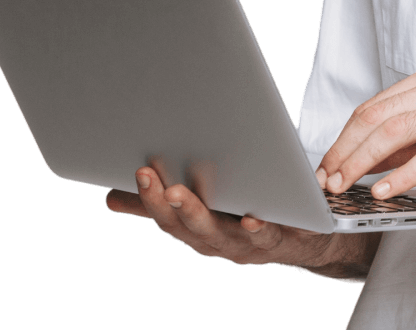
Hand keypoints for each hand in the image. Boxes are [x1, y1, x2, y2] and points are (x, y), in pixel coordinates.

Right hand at [105, 165, 336, 267]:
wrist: (304, 237)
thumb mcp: (201, 208)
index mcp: (198, 232)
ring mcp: (247, 246)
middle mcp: (218, 243)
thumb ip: (160, 205)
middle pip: (186, 226)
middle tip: (150, 175)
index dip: (149, 197)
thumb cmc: (245, 214)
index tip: (139, 168)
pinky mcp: (280, 241)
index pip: (167, 217)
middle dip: (165, 202)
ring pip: (219, 234)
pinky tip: (251, 217)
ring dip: (198, 214)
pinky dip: (258, 229)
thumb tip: (110, 196)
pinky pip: (267, 238)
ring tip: (181, 191)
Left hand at [317, 71, 415, 199]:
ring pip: (394, 131)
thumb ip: (405, 141)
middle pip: (376, 117)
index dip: (344, 136)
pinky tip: (383, 191)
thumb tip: (362, 161)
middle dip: (345, 149)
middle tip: (326, 178)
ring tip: (344, 184)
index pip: (372, 107)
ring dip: (362, 160)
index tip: (325, 164)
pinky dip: (400, 175)